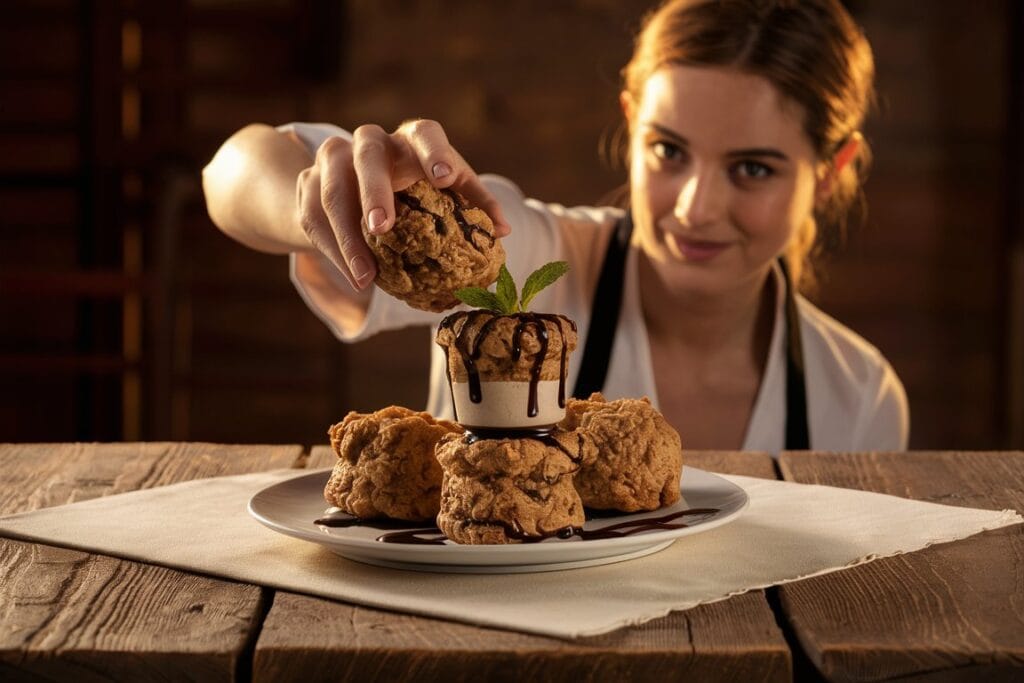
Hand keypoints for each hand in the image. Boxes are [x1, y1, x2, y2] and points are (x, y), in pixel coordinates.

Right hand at [295, 119, 511, 290]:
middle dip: (375, 191)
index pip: (423, 133)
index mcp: (410, 140)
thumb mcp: (443, 194)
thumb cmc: (411, 190)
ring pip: (332, 191)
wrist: (348, 188)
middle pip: (367, 156)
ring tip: (367, 274)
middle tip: (383, 228)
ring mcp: (332, 161)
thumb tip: (503, 232)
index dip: (434, 152)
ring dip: (349, 236)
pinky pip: (313, 219)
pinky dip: (335, 252)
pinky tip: (355, 277)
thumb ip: (472, 205)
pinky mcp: (307, 186)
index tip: (444, 178)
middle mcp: (370, 142)